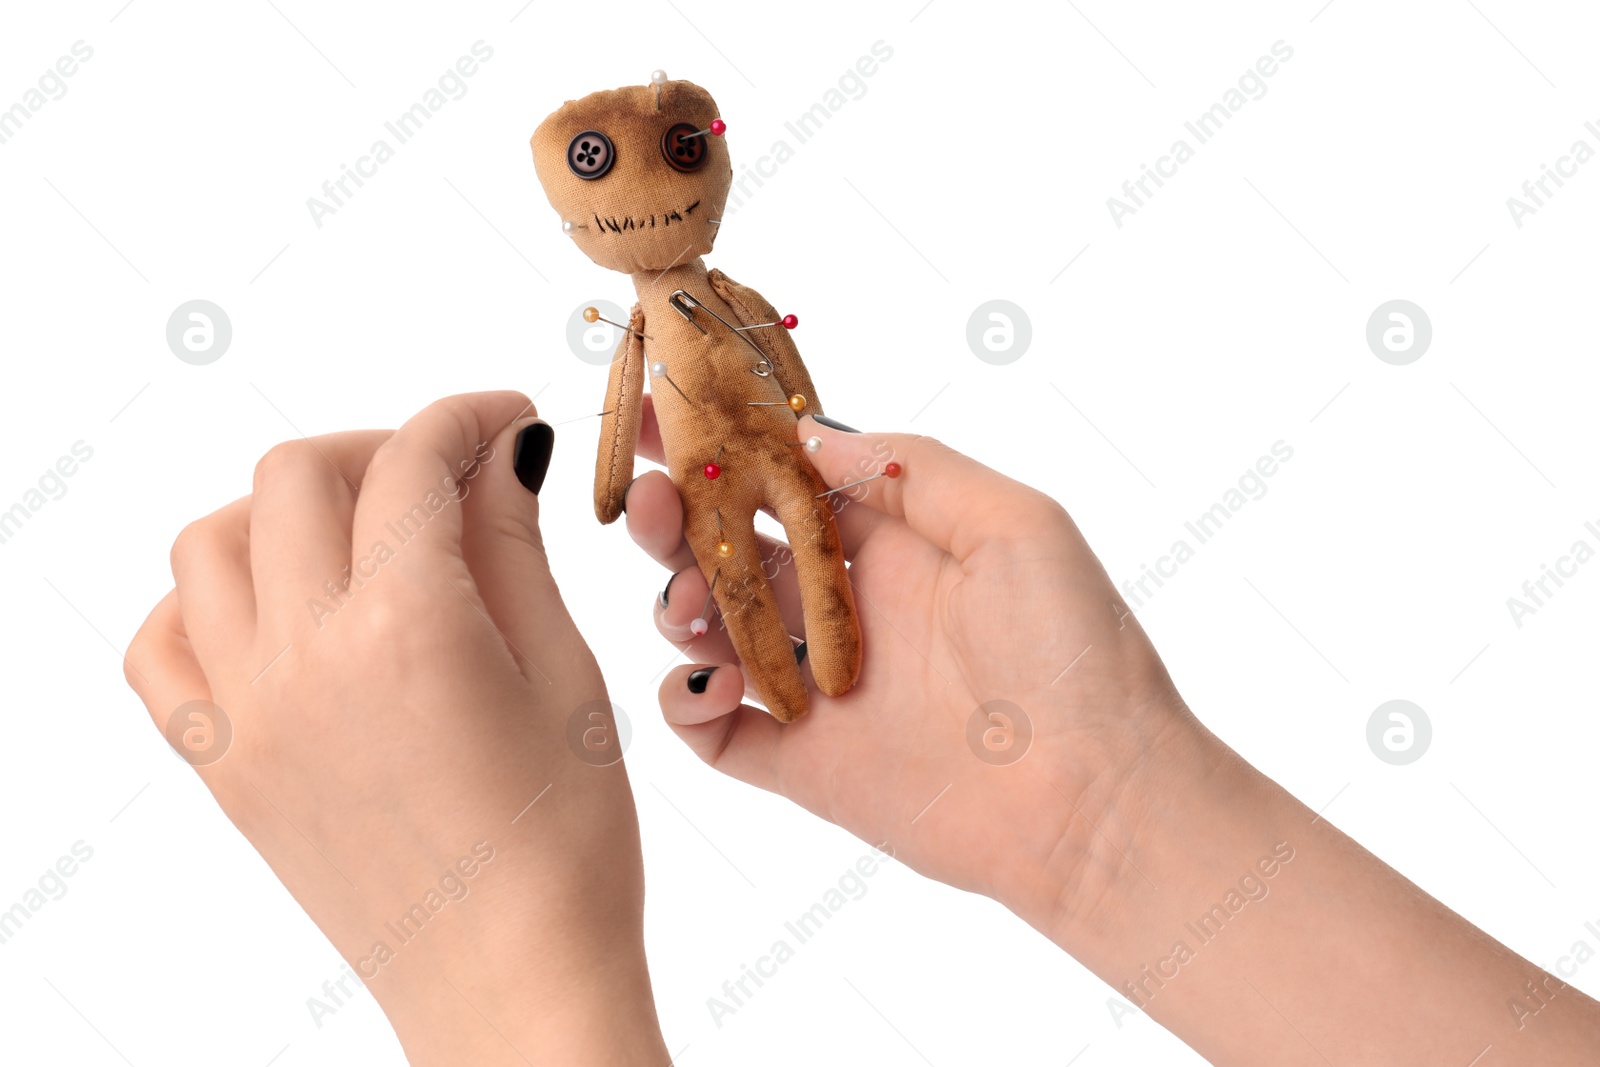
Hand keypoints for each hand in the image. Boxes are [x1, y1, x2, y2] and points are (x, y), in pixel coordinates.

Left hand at [124, 392, 667, 1065]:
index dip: (467, 415)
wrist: (506, 980)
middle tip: (443, 476)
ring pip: (207, 544)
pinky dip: (202, 601)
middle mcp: (306, 659)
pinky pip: (160, 648)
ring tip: (354, 539)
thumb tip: (503, 453)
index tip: (505, 418)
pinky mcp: (222, 768)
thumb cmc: (563, 844)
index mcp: (411, 629)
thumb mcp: (563, 676)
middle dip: (378, 447)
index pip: (414, 462)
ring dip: (278, 510)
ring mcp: (248, 716)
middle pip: (296, 475)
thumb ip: (512, 549)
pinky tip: (273, 611)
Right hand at [624, 403, 1189, 929]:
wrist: (1095, 800)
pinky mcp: (803, 763)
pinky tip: (714, 680)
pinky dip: (686, 701)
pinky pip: (713, 730)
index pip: (782, 480)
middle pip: (727, 548)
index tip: (659, 411)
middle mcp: (844, 607)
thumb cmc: (1076, 652)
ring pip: (708, 629)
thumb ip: (911, 470)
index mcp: (890, 543)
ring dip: (675, 602)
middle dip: (676, 517)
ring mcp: (818, 685)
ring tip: (686, 599)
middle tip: (649, 503)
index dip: (721, 446)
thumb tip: (805, 436)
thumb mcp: (1016, 523)